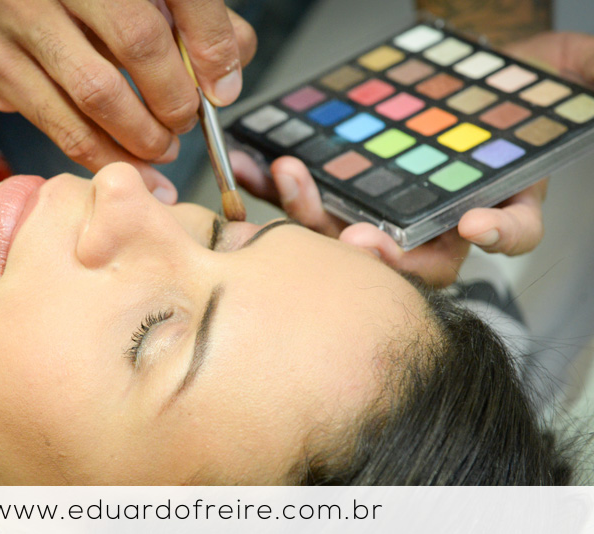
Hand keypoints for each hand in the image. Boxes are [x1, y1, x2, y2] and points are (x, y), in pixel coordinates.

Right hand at [0, 0, 256, 201]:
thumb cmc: (73, 0)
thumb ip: (192, 21)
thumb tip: (227, 76)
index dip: (210, 44)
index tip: (222, 90)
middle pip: (138, 42)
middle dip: (174, 98)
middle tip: (185, 123)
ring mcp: (18, 20)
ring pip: (96, 95)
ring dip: (141, 137)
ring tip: (161, 150)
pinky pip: (60, 126)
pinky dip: (102, 155)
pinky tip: (126, 165)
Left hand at [234, 31, 593, 286]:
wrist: (431, 85)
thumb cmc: (481, 94)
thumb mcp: (536, 78)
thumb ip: (567, 73)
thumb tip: (592, 61)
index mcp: (490, 205)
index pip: (508, 234)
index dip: (500, 233)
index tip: (480, 222)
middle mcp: (432, 228)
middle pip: (413, 261)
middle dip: (385, 258)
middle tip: (361, 240)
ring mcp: (378, 219)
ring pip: (347, 239)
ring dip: (315, 215)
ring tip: (290, 177)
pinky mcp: (332, 203)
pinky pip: (301, 207)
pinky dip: (273, 190)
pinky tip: (253, 169)